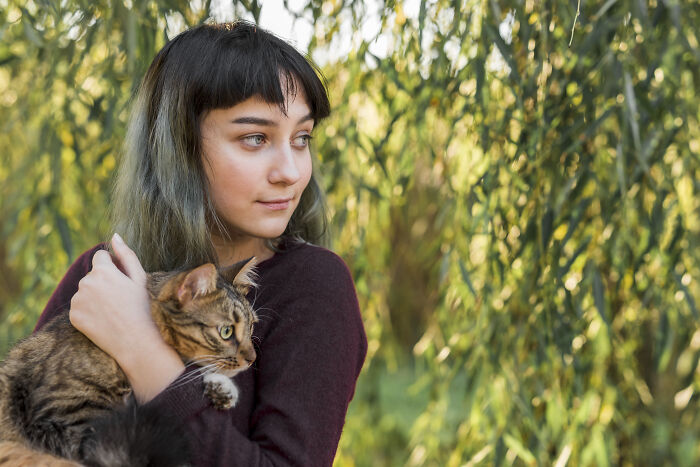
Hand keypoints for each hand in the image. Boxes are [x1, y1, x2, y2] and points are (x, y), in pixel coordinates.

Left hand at [69, 233, 184, 401]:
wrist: (136, 341)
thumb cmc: (143, 308)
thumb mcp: (140, 278)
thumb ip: (126, 255)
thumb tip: (114, 236)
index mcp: (103, 270)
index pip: (100, 256)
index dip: (112, 267)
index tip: (122, 281)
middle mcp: (86, 283)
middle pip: (92, 275)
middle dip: (103, 282)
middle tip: (120, 300)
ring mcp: (78, 300)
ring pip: (85, 291)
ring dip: (95, 296)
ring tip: (113, 311)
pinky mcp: (73, 316)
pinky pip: (79, 307)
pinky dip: (88, 311)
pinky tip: (103, 319)